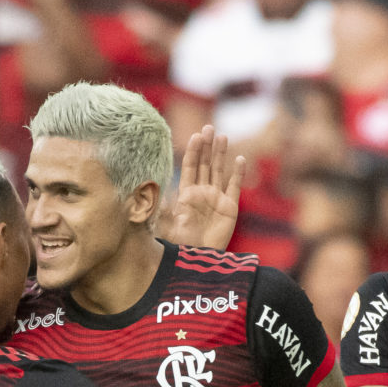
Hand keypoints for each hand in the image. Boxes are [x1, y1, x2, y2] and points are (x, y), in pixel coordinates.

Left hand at [159, 125, 244, 251]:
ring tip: (222, 137)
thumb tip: (148, 190)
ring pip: (219, 171)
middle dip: (207, 146)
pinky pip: (234, 187)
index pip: (190, 167)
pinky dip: (238, 174)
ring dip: (220, 154)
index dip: (193, 151)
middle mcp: (202, 192)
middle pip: (205, 164)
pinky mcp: (230, 208)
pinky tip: (239, 160)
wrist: (198, 259)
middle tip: (209, 128)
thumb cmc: (180, 244)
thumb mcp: (166, 224)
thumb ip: (159, 207)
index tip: (195, 136)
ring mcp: (217, 198)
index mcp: (186, 194)